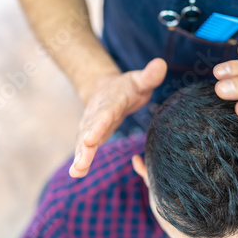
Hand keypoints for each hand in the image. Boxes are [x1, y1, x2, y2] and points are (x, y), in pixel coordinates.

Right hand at [69, 58, 166, 176]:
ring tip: (76, 171)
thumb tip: (161, 63)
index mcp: (111, 101)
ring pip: (84, 141)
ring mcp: (91, 125)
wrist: (104, 88)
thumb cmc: (127, 87)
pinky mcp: (90, 135)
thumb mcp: (139, 80)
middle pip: (90, 131)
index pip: (105, 114)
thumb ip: (149, 76)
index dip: (98, 127)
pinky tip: (77, 173)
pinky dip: (80, 160)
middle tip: (81, 163)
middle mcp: (97, 114)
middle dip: (85, 147)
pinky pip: (84, 148)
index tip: (91, 140)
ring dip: (81, 156)